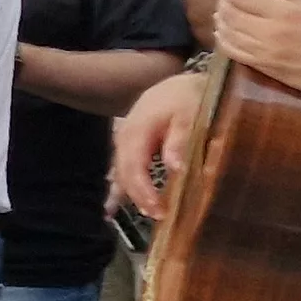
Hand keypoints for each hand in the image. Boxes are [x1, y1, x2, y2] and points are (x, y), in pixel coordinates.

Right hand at [114, 72, 208, 213]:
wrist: (176, 83)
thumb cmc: (185, 97)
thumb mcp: (188, 114)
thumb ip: (179, 140)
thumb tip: (174, 168)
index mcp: (137, 132)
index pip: (134, 168)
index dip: (144, 191)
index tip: (159, 209)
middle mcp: (124, 139)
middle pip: (125, 174)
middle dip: (139, 197)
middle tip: (158, 216)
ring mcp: (123, 142)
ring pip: (120, 173)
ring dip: (129, 195)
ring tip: (138, 214)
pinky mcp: (128, 146)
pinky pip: (121, 169)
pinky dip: (118, 188)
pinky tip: (112, 206)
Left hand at [214, 0, 300, 109]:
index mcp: (287, 14)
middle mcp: (271, 34)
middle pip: (230, 15)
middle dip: (224, 4)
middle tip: (226, 0)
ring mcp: (265, 54)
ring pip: (228, 35)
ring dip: (221, 22)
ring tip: (223, 14)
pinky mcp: (265, 70)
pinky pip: (234, 54)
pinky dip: (225, 41)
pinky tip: (225, 34)